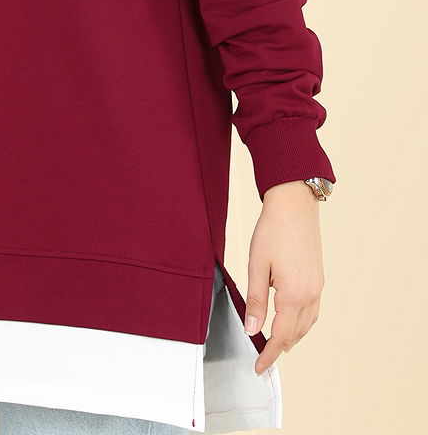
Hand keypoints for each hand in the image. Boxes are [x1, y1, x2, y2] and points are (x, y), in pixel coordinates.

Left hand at [245, 180, 324, 374]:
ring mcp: (318, 287)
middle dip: (278, 349)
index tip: (258, 367)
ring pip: (307, 325)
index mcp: (293, 295)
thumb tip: (253, 329)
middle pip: (295, 334)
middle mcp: (310, 295)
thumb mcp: (256, 265)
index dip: (268, 355)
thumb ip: (255, 301)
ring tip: (275, 345)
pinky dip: (302, 324)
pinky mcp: (319, 278)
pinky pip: (313, 312)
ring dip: (292, 338)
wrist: (294, 205)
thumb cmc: (273, 230)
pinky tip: (291, 320)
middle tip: (262, 359)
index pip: (280, 336)